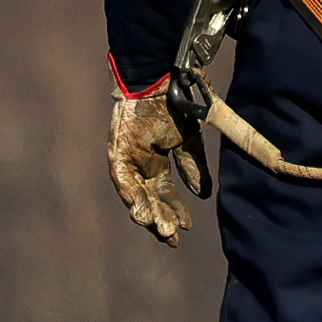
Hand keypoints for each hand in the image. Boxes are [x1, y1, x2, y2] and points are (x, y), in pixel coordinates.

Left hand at [111, 86, 204, 244]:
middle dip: (160, 220)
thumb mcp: (188, 143)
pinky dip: (133, 197)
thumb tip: (203, 195)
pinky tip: (143, 212)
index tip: (184, 230)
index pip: (165, 196)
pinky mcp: (117, 154)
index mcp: (157, 165)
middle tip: (171, 239)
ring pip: (136, 196)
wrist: (162, 83)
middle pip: (150, 201)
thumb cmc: (173, 108)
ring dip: (147, 213)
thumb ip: (194, 168)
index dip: (174, 213)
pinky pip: (123, 181)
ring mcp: (127, 161)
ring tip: (160, 229)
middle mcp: (141, 167)